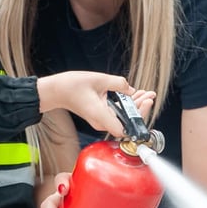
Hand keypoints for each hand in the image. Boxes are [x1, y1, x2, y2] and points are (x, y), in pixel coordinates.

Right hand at [36, 72, 152, 137]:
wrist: (56, 91)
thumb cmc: (71, 86)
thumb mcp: (99, 79)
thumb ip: (118, 83)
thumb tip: (130, 89)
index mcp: (101, 116)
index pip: (125, 128)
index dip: (138, 117)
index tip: (146, 103)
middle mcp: (102, 122)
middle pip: (127, 122)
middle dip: (141, 108)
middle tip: (150, 95)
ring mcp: (101, 120)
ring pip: (123, 118)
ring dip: (135, 106)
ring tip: (146, 94)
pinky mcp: (101, 116)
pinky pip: (117, 114)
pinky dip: (127, 106)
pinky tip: (135, 95)